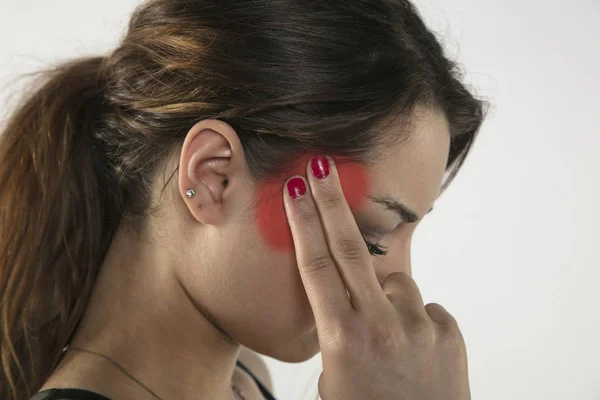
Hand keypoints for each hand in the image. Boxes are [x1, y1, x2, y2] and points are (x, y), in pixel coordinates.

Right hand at [282, 155, 470, 399]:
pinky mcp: (448, 332)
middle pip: (350, 248)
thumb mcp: (332, 377)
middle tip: (322, 165)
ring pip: (394, 282)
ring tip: (386, 340)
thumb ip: (338, 332)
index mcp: (341, 338)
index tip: (296, 188)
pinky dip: (413, 320)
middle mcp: (379, 324)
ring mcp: (417, 325)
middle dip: (331, 202)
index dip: (303, 223)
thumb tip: (349, 302)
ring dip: (383, 296)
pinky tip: (413, 353)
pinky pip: (424, 308)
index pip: (316, 267)